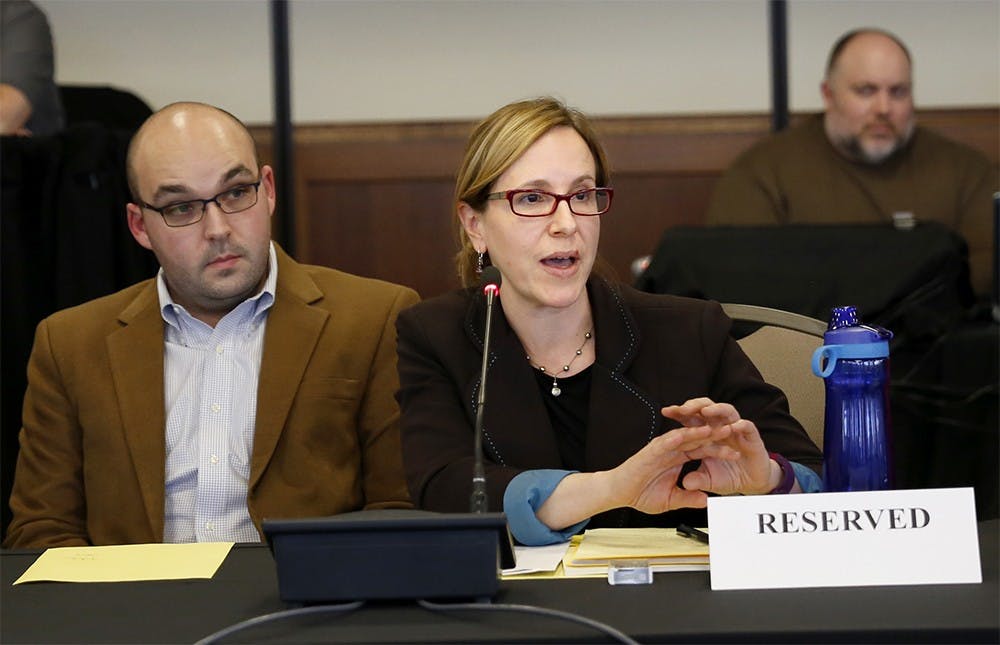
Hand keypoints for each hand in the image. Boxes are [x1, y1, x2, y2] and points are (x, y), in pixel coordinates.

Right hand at [609, 422, 741, 513]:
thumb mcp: (672, 500)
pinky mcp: (652, 449)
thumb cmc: (641, 494)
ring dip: (703, 431)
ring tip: (720, 428)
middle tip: (735, 431)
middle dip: (717, 436)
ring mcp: (662, 447)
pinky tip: (693, 433)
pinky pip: (668, 440)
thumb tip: (707, 501)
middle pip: (699, 439)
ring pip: (686, 436)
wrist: (619, 493)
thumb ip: (689, 498)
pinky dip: (680, 436)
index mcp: (678, 457)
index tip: (737, 453)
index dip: (720, 451)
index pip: (703, 451)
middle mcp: (672, 449)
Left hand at [661, 398, 776, 494]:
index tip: (665, 411)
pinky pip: (747, 427)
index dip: (679, 414)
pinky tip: (733, 427)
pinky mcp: (752, 437)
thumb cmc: (728, 477)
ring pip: (727, 411)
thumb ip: (698, 480)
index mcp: (707, 433)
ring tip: (705, 412)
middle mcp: (721, 427)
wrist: (752, 483)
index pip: (691, 419)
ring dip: (716, 410)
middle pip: (706, 408)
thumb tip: (686, 484)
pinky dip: (740, 425)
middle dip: (695, 405)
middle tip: (683, 408)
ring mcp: (737, 431)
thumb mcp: (710, 480)